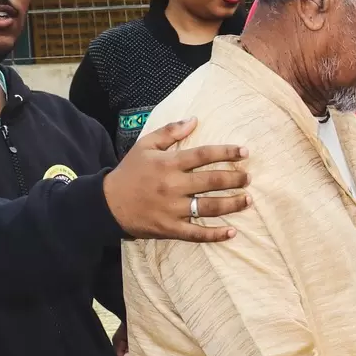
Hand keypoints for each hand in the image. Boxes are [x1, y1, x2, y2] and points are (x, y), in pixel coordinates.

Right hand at [104, 118, 250, 242]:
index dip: (226, 152)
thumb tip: (194, 120)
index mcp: (168, 164)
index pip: (203, 155)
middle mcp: (173, 186)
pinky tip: (231, 232)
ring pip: (209, 208)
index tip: (245, 152)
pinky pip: (196, 234)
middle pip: (211, 181)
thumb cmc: (129, 172)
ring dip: (232, 204)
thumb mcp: (144, 146)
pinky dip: (215, 235)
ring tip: (248, 200)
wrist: (106, 203)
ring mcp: (172, 209)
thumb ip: (169, 132)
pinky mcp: (169, 228)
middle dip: (235, 179)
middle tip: (249, 177)